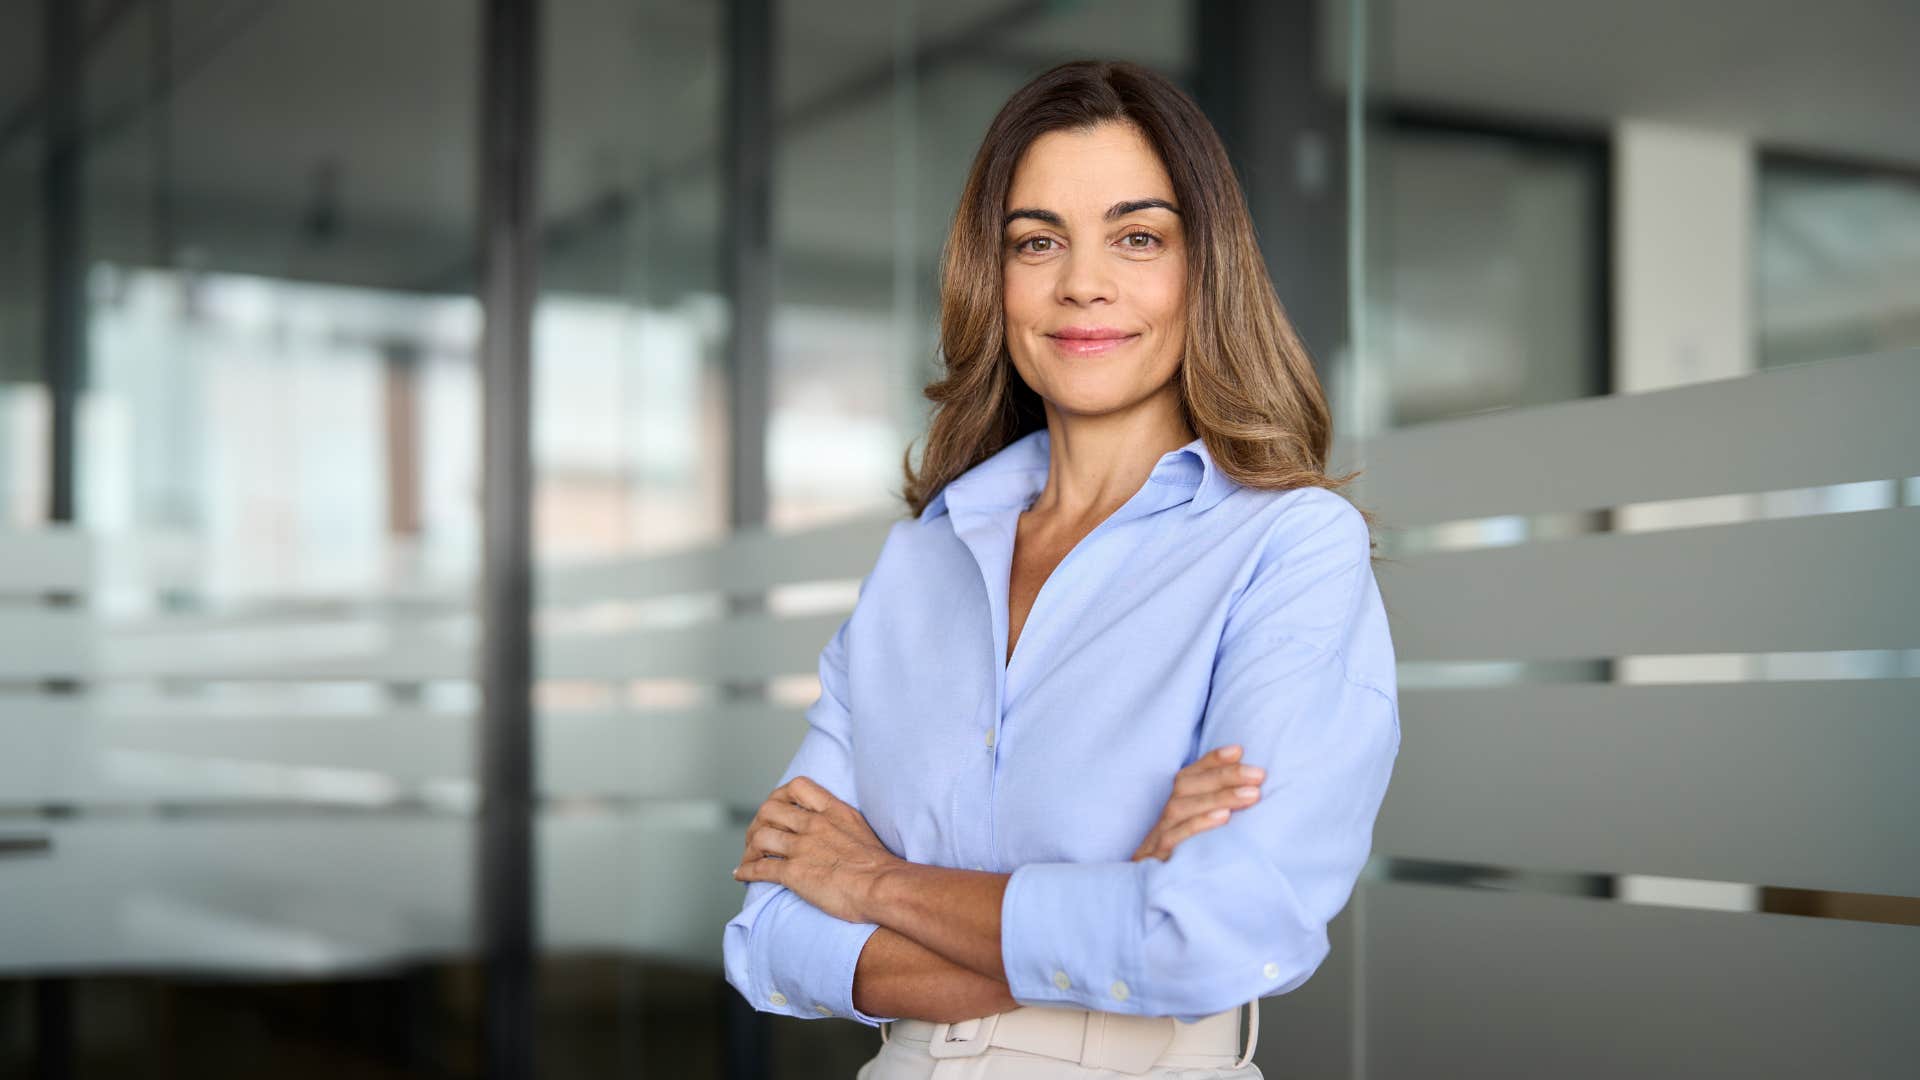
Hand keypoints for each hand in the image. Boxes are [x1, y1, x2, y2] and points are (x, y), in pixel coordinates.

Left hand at [732, 775, 902, 923]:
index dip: (781, 795)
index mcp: (832, 811)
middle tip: (757, 836)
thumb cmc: (880, 865)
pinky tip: (741, 875)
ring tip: (749, 858)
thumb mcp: (861, 829)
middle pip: (769, 810)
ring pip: (760, 837)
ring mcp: (801, 847)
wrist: (883, 886)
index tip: (778, 809)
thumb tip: (833, 831)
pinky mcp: (794, 872)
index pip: (797, 786)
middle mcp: (813, 824)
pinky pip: (759, 868)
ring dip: (749, 849)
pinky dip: (746, 871)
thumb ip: (841, 823)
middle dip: (758, 823)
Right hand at [1131, 744, 1264, 861]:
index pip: (1191, 774)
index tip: (1238, 751)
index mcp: (1176, 805)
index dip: (1212, 760)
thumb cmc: (1186, 857)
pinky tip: (1223, 818)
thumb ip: (1218, 807)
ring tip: (1251, 795)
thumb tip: (1251, 785)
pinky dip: (1199, 824)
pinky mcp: (1158, 858)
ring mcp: (1159, 836)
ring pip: (1182, 807)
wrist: (1149, 893)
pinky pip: (1175, 837)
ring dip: (1218, 797)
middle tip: (1258, 775)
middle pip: (1187, 785)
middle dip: (1224, 776)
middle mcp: (1166, 815)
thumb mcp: (1200, 830)